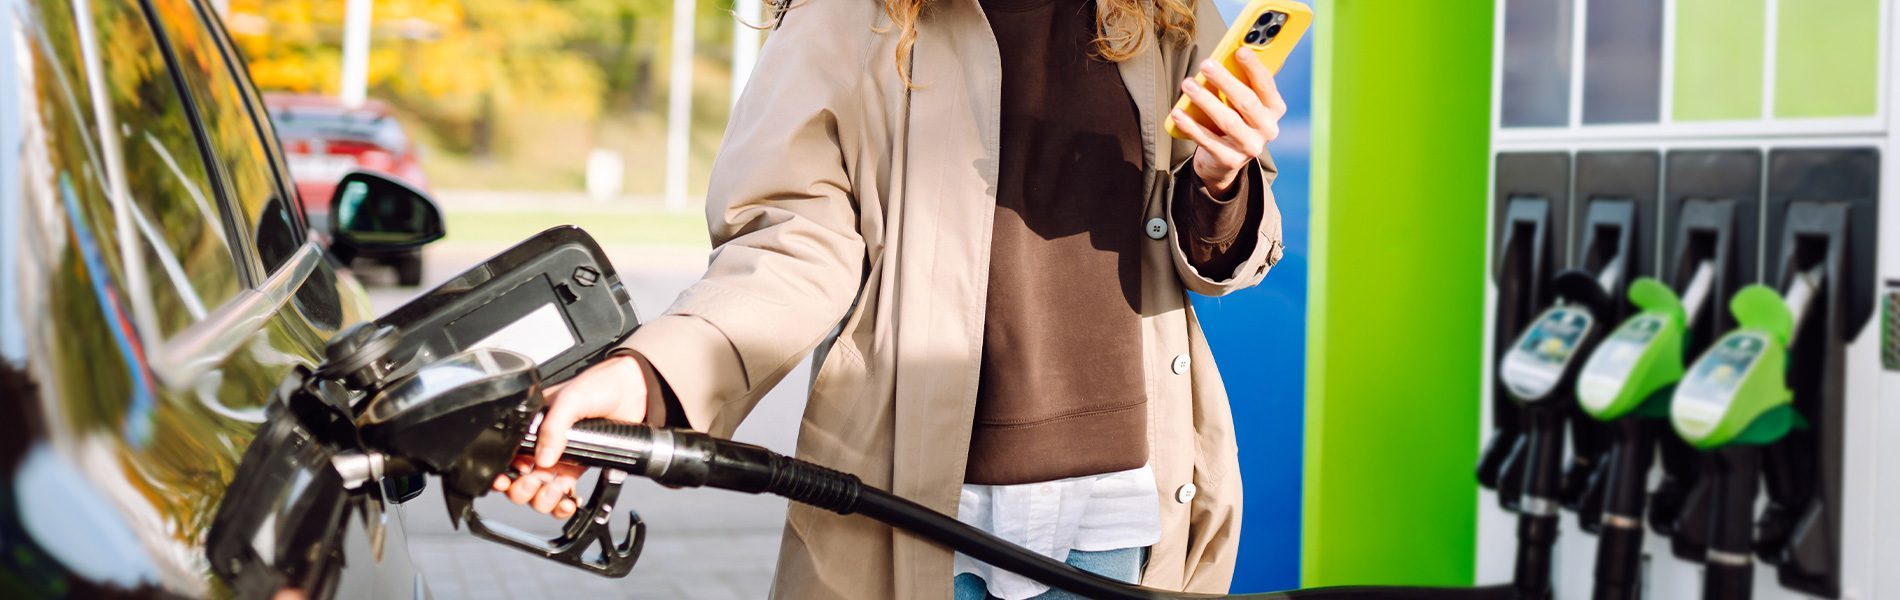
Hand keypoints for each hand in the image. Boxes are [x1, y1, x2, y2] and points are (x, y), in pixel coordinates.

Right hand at [490, 354, 648, 518]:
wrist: (632, 390)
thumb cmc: (599, 385)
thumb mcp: (571, 399)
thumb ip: (554, 426)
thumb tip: (544, 457)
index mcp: (533, 426)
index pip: (509, 456)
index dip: (506, 472)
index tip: (509, 479)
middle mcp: (542, 445)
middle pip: (519, 481)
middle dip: (522, 489)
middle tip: (536, 483)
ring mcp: (560, 458)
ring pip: (539, 492)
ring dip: (543, 500)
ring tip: (556, 491)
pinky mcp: (578, 468)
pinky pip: (563, 495)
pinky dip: (562, 505)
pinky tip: (568, 502)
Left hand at [1170, 50, 1284, 197]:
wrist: (1224, 160)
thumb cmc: (1234, 118)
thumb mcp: (1242, 101)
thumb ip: (1242, 80)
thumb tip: (1233, 51)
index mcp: (1274, 109)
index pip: (1267, 85)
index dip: (1255, 67)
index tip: (1240, 51)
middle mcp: (1267, 129)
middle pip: (1247, 102)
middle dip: (1225, 81)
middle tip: (1205, 65)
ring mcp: (1249, 147)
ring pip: (1227, 121)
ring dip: (1205, 100)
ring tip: (1188, 84)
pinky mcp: (1229, 160)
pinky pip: (1208, 141)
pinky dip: (1191, 126)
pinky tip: (1178, 113)